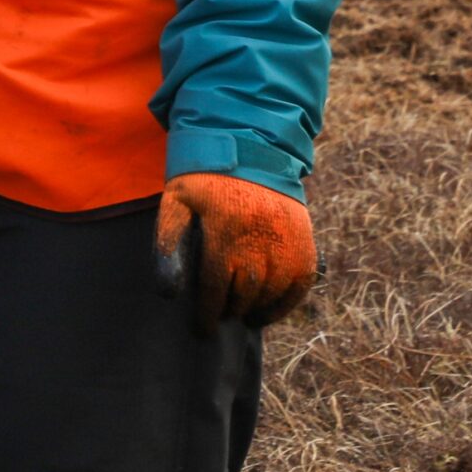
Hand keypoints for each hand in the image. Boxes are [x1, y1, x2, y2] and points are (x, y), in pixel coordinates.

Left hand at [153, 172, 316, 335]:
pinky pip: (300, 284)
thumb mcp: (176, 202)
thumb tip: (169, 293)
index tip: (202, 328)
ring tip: (243, 311)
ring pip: (271, 293)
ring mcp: (286, 241)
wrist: (251, 143)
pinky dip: (286, 303)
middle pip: (243, 295)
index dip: (207, 316)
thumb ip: (167, 244)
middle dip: (230, 309)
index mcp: (225, 232)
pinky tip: (270, 308)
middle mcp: (259, 241)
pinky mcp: (304, 239)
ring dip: (255, 309)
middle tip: (221, 312)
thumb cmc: (206, 177)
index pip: (215, 291)